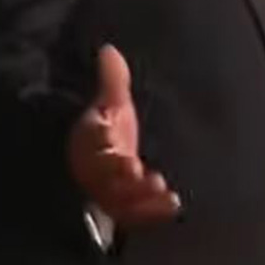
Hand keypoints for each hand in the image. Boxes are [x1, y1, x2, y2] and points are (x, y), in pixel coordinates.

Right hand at [66, 45, 181, 228]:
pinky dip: (152, 213)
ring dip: (141, 199)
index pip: (93, 140)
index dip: (101, 141)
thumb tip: (109, 49)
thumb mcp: (111, 103)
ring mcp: (110, 191)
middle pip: (105, 177)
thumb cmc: (107, 129)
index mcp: (92, 140)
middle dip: (123, 179)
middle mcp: (98, 169)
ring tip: (163, 191)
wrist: (98, 160)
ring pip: (120, 200)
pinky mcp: (124, 206)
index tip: (114, 139)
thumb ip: (112, 80)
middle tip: (143, 175)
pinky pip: (135, 215)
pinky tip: (173, 204)